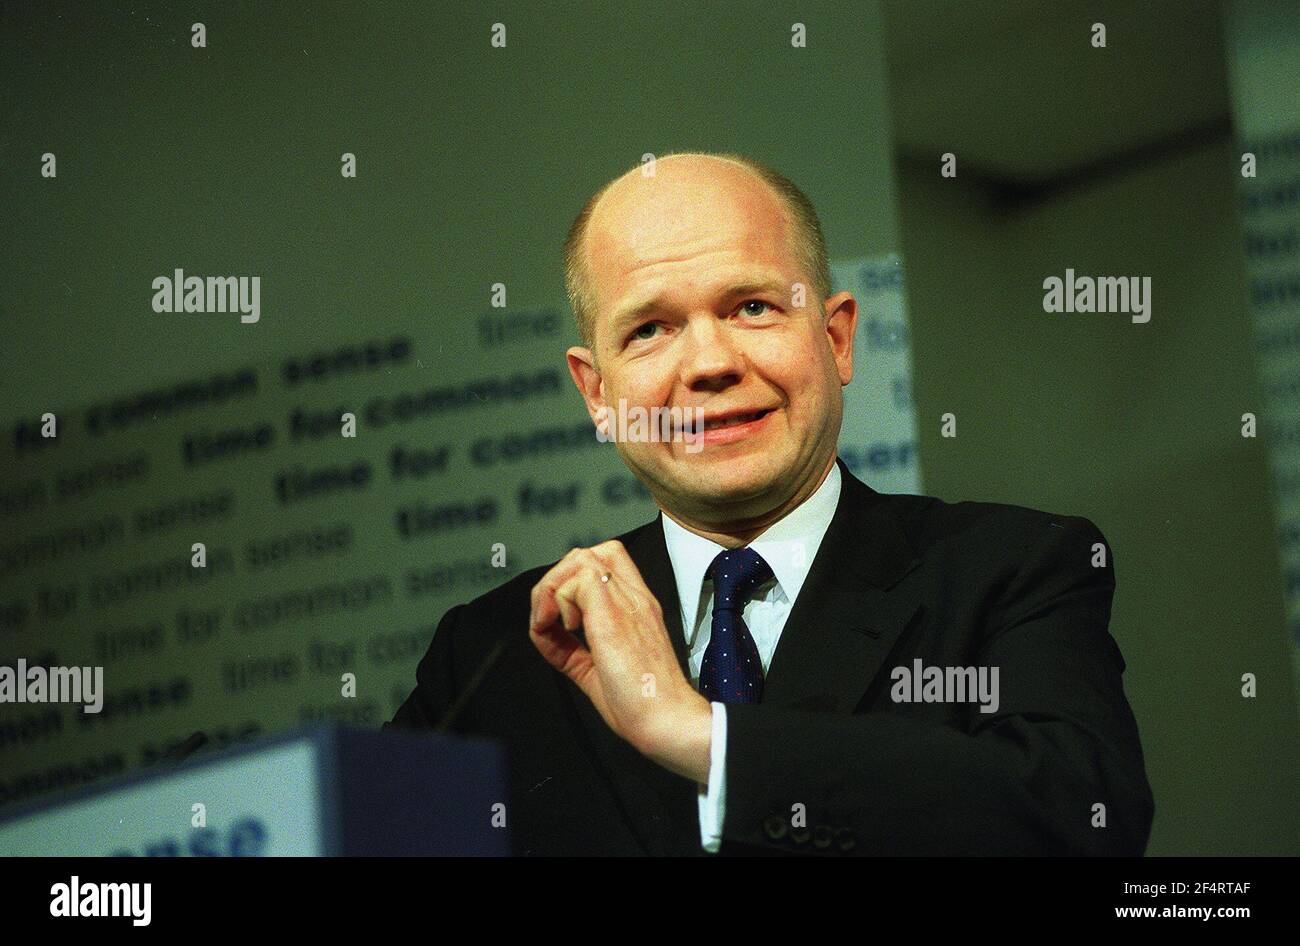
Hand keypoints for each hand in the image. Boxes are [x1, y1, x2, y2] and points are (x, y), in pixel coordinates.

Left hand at [528, 540, 712, 782]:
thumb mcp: (598, 670)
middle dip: (558, 580)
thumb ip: (572, 649)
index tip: (564, 616)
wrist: (668, 720)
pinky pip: (577, 581)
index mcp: (637, 608)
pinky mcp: (613, 615)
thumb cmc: (643, 704)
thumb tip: (545, 634)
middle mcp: (635, 597)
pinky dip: (558, 600)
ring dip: (555, 588)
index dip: (574, 579)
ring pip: (580, 559)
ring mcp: (627, 602)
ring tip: (558, 623)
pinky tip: (565, 627)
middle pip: (589, 554)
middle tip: (553, 618)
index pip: (606, 563)